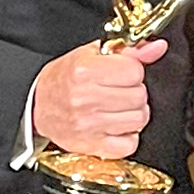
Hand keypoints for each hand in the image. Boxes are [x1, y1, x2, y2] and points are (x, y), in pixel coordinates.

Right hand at [31, 39, 168, 158]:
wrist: (35, 105)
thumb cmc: (64, 79)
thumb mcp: (91, 55)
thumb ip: (129, 51)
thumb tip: (157, 47)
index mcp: (84, 71)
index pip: (135, 71)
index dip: (131, 71)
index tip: (120, 73)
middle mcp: (85, 99)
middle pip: (139, 96)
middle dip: (134, 92)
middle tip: (118, 91)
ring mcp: (88, 125)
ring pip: (139, 119)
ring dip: (133, 114)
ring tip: (117, 108)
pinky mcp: (91, 145)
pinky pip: (129, 144)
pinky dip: (127, 137)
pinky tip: (115, 126)